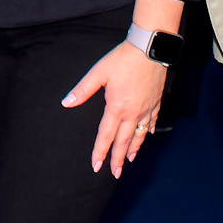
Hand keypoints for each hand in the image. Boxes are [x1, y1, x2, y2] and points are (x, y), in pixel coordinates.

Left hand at [63, 44, 169, 178]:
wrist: (149, 49)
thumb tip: (66, 102)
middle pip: (123, 141)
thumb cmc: (122, 59)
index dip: (100, 152)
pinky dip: (147, 131)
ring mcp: (146, 109)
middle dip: (118, 159)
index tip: (97, 166)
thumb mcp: (99, 73)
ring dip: (133, 148)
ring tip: (129, 160)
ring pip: (138, 135)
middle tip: (115, 173)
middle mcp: (132, 112)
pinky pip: (151, 121)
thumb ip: (82, 90)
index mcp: (116, 107)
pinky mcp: (155, 102)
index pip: (105, 136)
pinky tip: (146, 135)